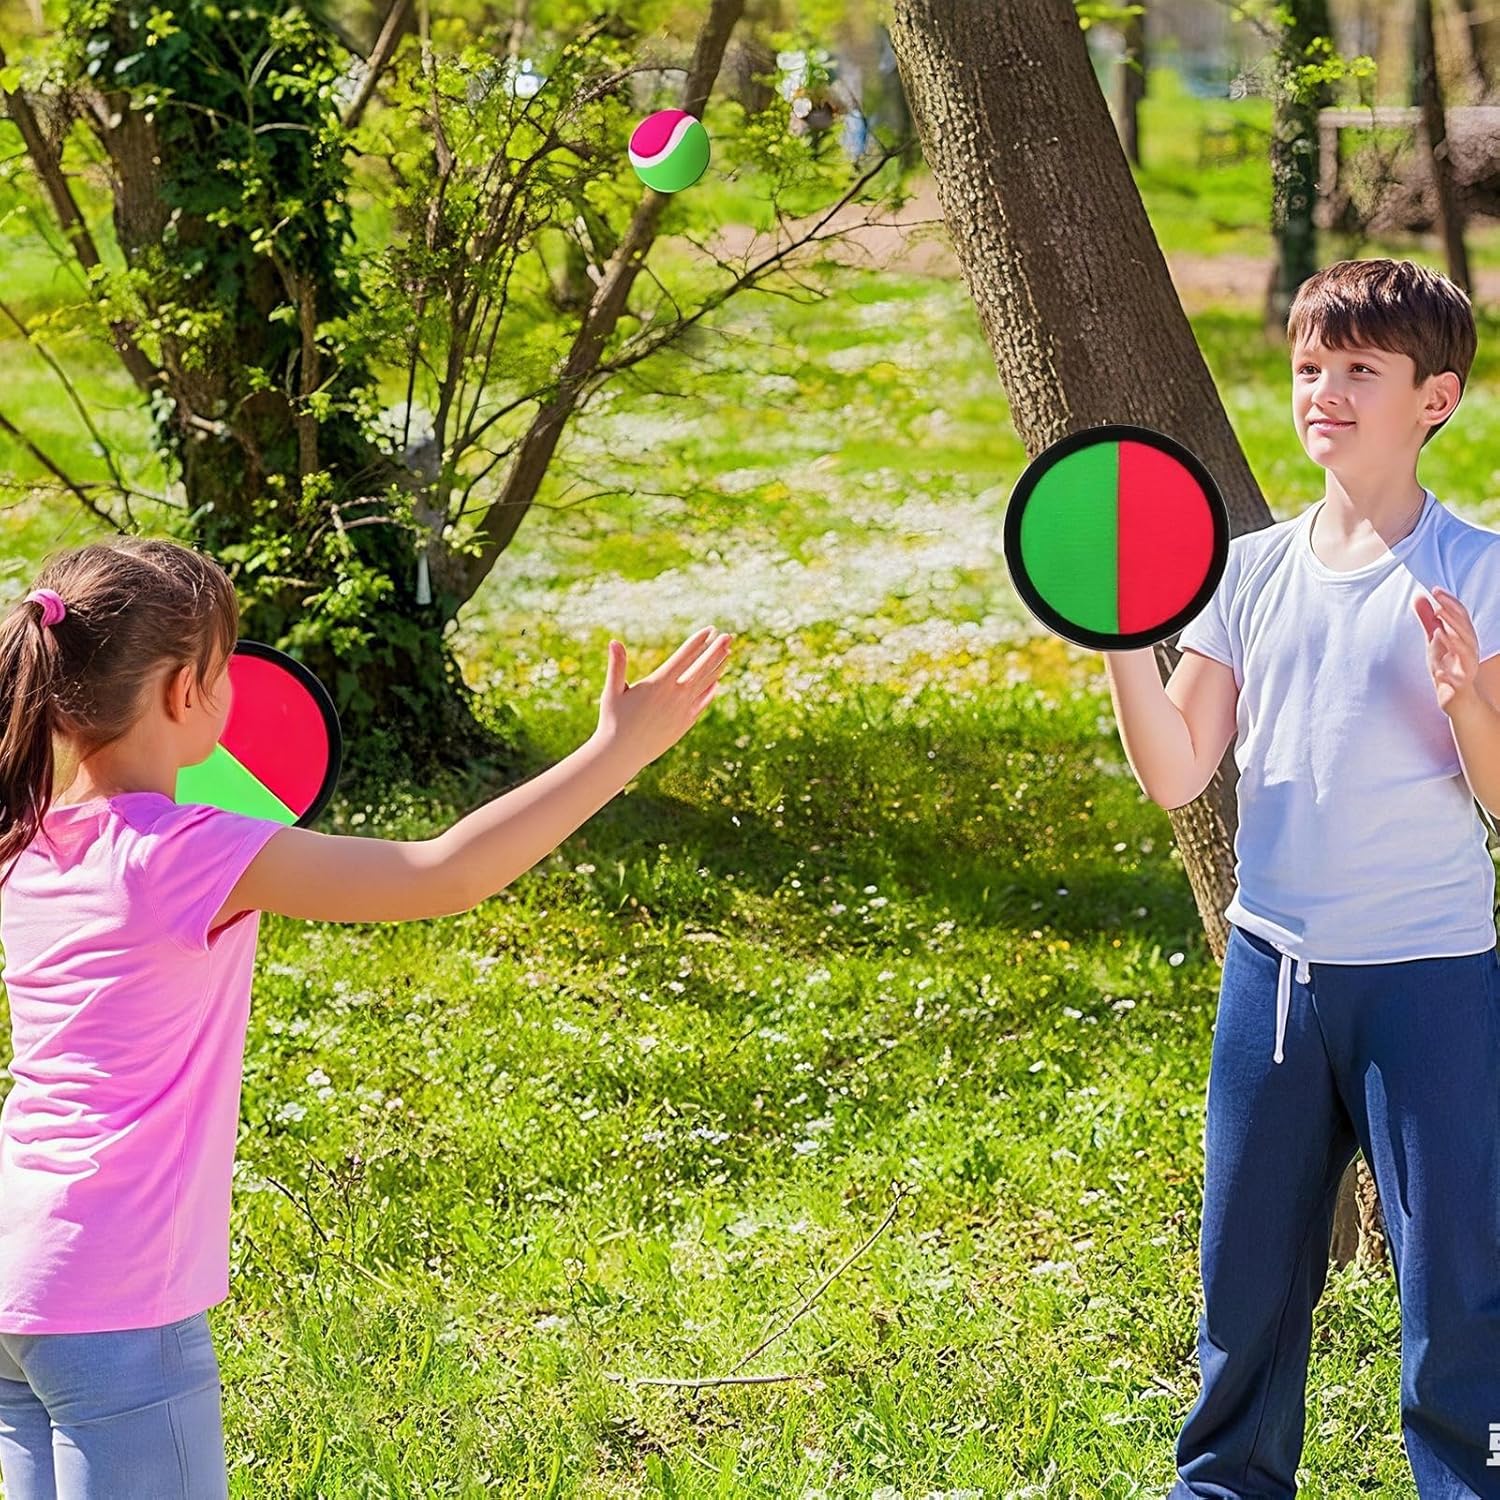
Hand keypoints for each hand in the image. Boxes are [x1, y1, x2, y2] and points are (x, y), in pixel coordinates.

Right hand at [593, 627, 732, 768]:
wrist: (623, 754)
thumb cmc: (613, 720)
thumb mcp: (613, 691)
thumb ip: (617, 666)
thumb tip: (614, 642)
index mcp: (659, 684)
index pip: (684, 657)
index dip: (698, 642)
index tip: (709, 630)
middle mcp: (675, 696)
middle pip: (701, 668)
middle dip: (716, 650)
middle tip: (729, 636)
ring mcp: (683, 710)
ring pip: (705, 684)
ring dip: (717, 666)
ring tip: (727, 652)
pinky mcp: (685, 723)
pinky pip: (702, 702)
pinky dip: (711, 690)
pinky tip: (718, 681)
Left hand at [1414, 587, 1479, 716]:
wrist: (1459, 698)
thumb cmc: (1448, 665)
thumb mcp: (1435, 641)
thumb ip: (1428, 620)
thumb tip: (1420, 596)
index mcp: (1464, 637)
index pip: (1461, 615)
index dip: (1450, 602)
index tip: (1435, 589)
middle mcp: (1469, 650)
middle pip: (1465, 630)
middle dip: (1452, 617)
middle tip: (1437, 604)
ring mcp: (1466, 668)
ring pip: (1466, 653)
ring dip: (1453, 642)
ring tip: (1438, 632)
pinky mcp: (1460, 686)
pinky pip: (1457, 681)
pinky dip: (1448, 676)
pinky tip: (1438, 672)